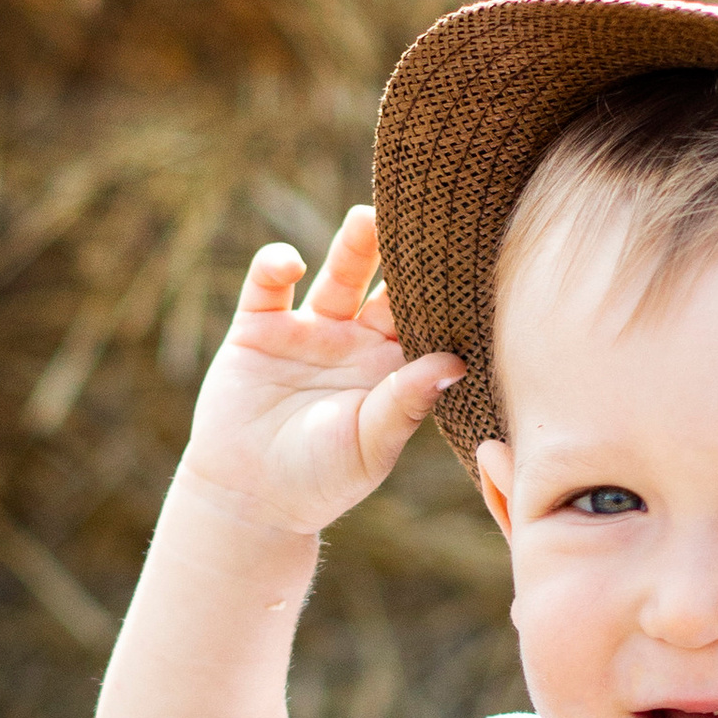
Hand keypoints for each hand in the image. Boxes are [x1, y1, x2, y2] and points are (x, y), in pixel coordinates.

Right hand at [179, 208, 463, 539]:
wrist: (249, 498)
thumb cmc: (321, 480)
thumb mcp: (370, 444)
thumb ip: (406, 402)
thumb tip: (455, 362)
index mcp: (390, 369)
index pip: (424, 319)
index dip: (443, 292)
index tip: (469, 261)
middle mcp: (354, 342)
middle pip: (387, 285)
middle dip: (405, 255)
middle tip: (426, 222)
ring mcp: (307, 331)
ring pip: (338, 274)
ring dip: (352, 244)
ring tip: (365, 219)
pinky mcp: (257, 328)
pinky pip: (268, 285)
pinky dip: (276, 264)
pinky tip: (289, 263)